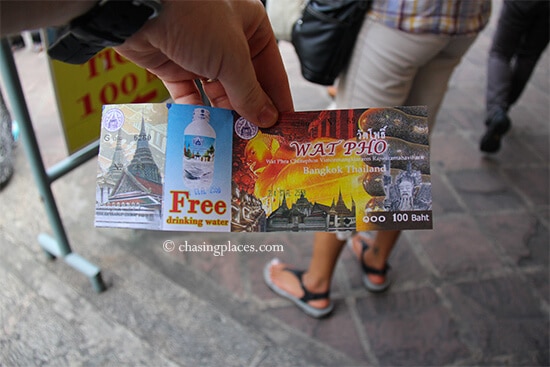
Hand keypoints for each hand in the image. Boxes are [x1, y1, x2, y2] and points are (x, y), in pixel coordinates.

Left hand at [115, 0, 293, 126]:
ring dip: (224, 116)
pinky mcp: (175, 66)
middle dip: (250, 112)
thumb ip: (250, 92)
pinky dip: (197, 113)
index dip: (277, 99)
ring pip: (218, 94)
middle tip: (257, 139)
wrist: (140, 8)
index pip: (271, 70)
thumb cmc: (192, 14)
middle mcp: (227, 41)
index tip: (283, 126)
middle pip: (244, 85)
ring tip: (233, 140)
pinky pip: (190, 96)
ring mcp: (200, 54)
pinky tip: (206, 129)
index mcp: (250, 27)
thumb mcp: (232, 57)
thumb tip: (266, 118)